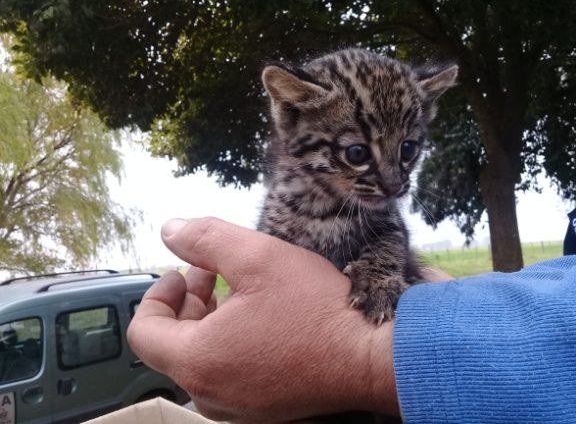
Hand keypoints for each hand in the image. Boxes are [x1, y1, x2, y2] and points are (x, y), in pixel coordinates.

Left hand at [127, 217, 398, 422]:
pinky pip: (228, 374)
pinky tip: (259, 318)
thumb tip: (170, 229)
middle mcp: (209, 394)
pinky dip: (231, 343)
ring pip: (202, 359)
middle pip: (173, 345)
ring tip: (237, 290)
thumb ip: (206, 239)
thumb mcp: (258, 257)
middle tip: (210, 271)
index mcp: (197, 361)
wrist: (370, 358)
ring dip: (209, 321)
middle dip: (187, 301)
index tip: (181, 271)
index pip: (145, 331)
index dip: (157, 294)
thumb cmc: (316, 312)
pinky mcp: (262, 408)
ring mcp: (237, 406)